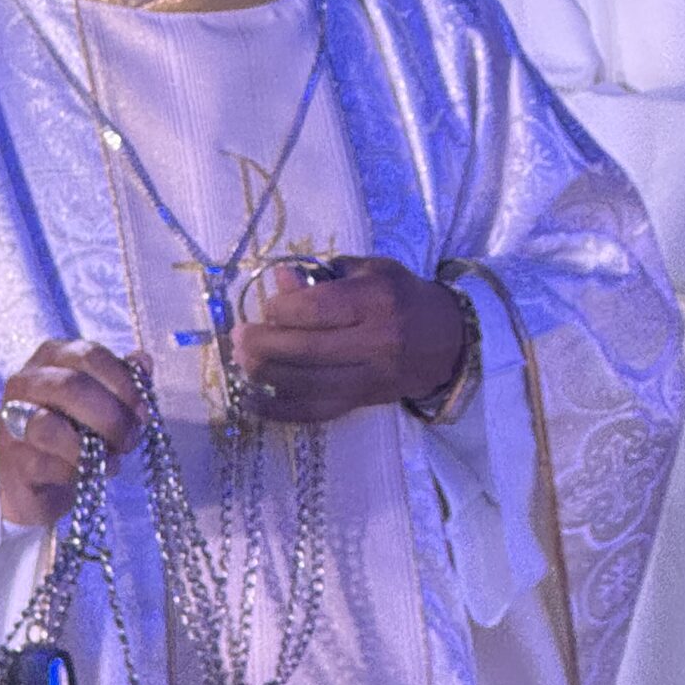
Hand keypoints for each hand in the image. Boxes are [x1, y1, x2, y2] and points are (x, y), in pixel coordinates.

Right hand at [0, 340, 145, 528]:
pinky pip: (47, 463)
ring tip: (113, 458)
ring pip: (48, 426)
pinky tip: (93, 473)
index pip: (89, 355)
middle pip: (70, 386)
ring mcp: (12, 421)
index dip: (122, 382)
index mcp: (51, 357)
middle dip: (111, 416)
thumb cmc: (75, 429)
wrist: (39, 478)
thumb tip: (143, 361)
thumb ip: (124, 378)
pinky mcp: (13, 460)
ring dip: (91, 446)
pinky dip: (78, 470)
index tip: (142, 410)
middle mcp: (25, 382)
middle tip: (131, 438)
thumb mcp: (103, 399)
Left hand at [230, 256, 466, 423]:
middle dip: (264, 345)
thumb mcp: (370, 272)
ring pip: (308, 385)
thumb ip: (323, 276)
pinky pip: (315, 412)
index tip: (266, 307)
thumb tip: (280, 278)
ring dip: (265, 376)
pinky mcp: (362, 403)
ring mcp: (370, 378)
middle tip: (238, 337)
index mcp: (378, 302)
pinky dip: (277, 410)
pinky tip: (249, 401)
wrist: (447, 342)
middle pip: (308, 351)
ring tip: (240, 362)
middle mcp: (376, 343)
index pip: (320, 310)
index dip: (283, 310)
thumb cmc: (401, 297)